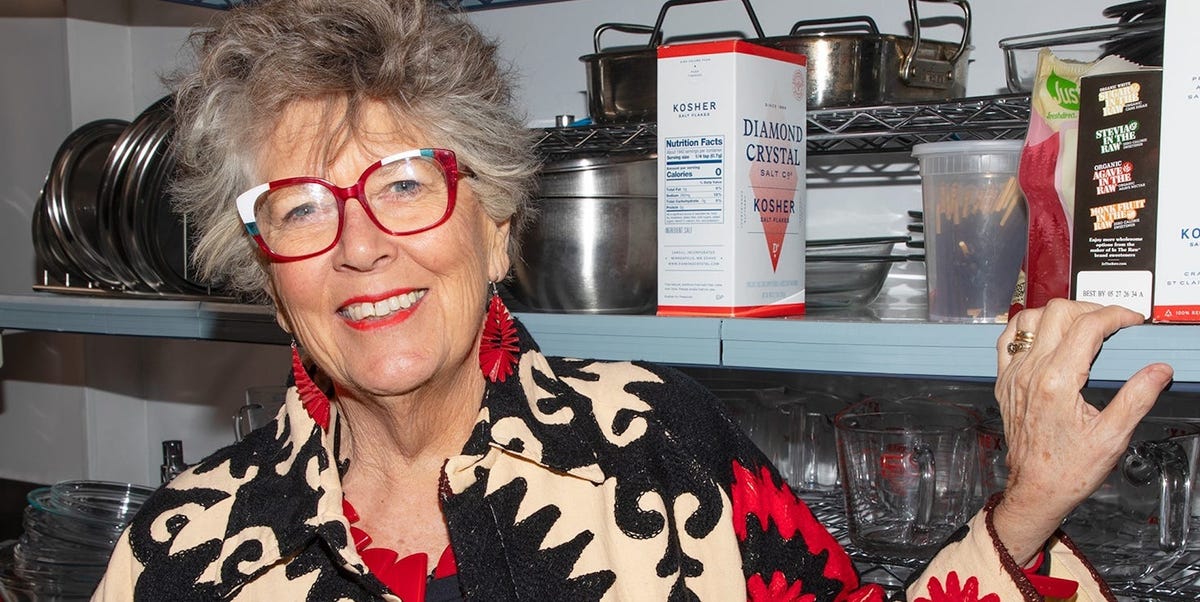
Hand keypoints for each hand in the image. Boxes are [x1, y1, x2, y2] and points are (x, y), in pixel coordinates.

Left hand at [990, 299, 1173, 564]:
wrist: (1035, 489)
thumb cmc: (1069, 469)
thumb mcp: (1113, 437)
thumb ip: (1137, 397)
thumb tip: (1159, 370)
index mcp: (1058, 381)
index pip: (1087, 326)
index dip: (1115, 314)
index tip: (1132, 320)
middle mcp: (1031, 371)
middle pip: (1057, 312)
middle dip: (1090, 308)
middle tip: (1112, 321)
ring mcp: (1013, 375)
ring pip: (1029, 319)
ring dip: (1057, 314)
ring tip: (1082, 325)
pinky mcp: (1004, 382)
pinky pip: (1007, 339)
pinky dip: (1028, 328)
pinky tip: (1046, 335)